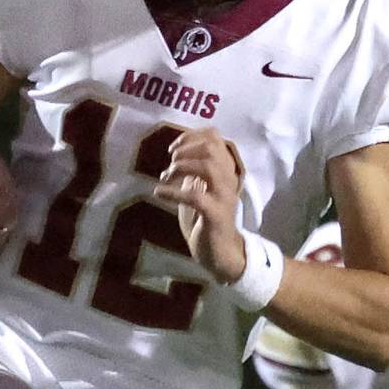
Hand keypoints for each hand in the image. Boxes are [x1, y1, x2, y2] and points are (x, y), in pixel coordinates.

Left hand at [152, 129, 246, 283]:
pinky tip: (159, 193)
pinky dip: (172, 192)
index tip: (173, 148)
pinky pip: (195, 196)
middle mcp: (229, 179)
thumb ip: (194, 170)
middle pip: (212, 147)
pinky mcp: (216, 214)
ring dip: (181, 167)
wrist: (220, 253)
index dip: (191, 136)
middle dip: (185, 149)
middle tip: (171, 162)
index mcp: (226, 170)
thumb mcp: (199, 188)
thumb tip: (177, 154)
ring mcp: (224, 196)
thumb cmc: (206, 220)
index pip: (215, 137)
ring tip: (166, 177)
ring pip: (208, 166)